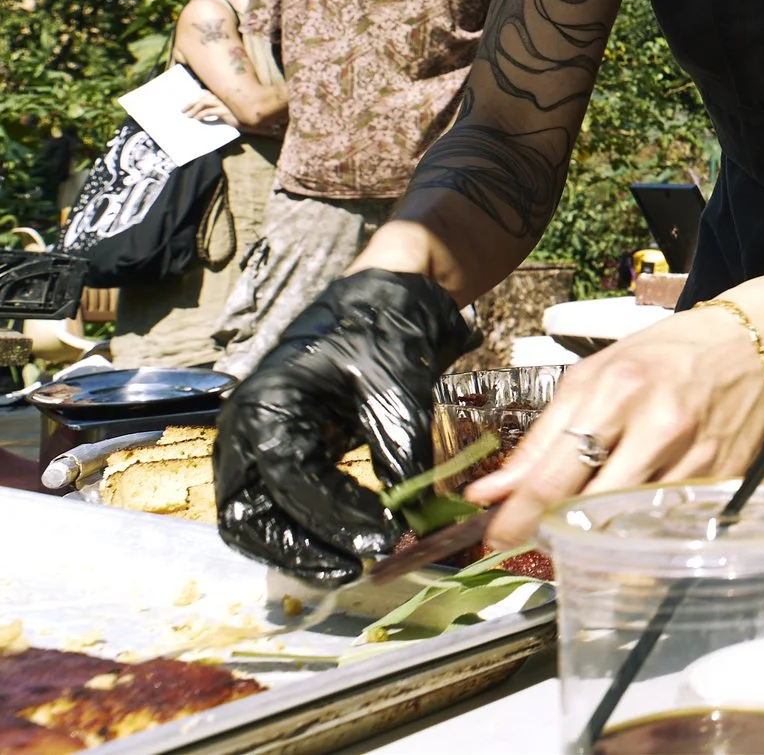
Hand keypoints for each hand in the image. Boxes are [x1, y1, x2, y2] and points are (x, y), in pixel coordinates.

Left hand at [183, 94, 235, 125]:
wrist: (251, 121)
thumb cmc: (237, 116)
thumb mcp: (225, 111)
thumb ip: (215, 108)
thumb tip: (201, 111)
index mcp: (223, 95)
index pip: (205, 94)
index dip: (194, 99)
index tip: (186, 106)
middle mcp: (223, 96)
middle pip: (202, 98)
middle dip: (191, 104)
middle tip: (183, 111)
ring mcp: (224, 103)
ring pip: (204, 103)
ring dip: (194, 109)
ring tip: (188, 116)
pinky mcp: (226, 111)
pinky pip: (210, 111)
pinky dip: (202, 115)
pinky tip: (197, 119)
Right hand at [213, 269, 475, 582]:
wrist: (380, 298)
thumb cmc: (379, 329)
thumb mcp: (394, 383)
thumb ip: (398, 446)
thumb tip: (413, 513)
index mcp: (264, 405)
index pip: (286, 478)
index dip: (332, 518)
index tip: (381, 538)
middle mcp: (245, 432)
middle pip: (251, 515)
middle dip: (301, 550)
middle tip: (357, 570)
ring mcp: (256, 448)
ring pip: (258, 522)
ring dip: (301, 550)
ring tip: (355, 567)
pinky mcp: (280, 459)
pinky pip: (280, 510)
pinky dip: (309, 533)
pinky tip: (353, 544)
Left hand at [465, 303, 763, 549]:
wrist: (752, 342)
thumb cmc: (667, 353)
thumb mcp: (595, 375)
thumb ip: (542, 437)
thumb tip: (491, 491)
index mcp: (619, 392)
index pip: (554, 476)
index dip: (518, 517)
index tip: (496, 537)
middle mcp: (659, 427)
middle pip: (590, 507)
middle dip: (553, 530)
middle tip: (535, 538)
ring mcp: (696, 458)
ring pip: (630, 524)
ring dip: (597, 534)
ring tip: (583, 526)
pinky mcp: (724, 479)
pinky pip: (669, 523)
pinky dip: (642, 529)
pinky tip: (632, 519)